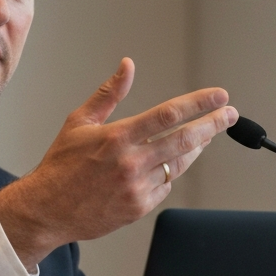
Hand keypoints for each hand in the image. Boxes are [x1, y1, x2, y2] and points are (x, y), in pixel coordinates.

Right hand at [0, 58, 236, 267]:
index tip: (219, 96)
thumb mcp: (79, 122)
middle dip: (212, 125)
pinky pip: (164, 186)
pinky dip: (168, 174)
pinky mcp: (139, 207)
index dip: (199, 104)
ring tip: (203, 137)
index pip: (169, 114)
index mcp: (118, 137)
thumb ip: (109, 94)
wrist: (46, 210)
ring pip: (178, 165)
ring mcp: (137, 187)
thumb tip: (128, 66)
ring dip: (195, 149)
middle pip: (185, 140)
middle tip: (229, 116)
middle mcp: (131, 162)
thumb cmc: (61, 164)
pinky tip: (164, 166)